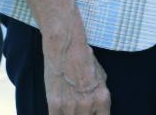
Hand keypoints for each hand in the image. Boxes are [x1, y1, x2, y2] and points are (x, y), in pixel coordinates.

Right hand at [23, 0, 110, 114]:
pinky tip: (60, 109)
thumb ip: (99, 96)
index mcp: (102, 98)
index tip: (93, 113)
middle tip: (80, 107)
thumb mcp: (101, 77)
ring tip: (71, 105)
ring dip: (71, 114)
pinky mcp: (54, 104)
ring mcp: (70, 106)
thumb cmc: (85, 60)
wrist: (66, 47)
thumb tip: (98, 109)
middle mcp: (87, 105)